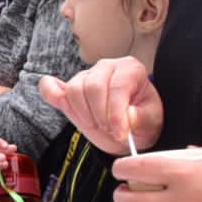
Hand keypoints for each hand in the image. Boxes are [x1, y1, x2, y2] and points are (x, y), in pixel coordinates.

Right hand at [40, 57, 163, 155]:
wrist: (130, 128)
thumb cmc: (141, 120)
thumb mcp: (151, 122)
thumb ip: (142, 119)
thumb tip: (129, 116)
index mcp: (130, 69)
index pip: (117, 87)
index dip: (117, 113)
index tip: (121, 133)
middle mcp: (106, 67)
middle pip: (93, 87)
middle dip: (100, 114)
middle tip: (109, 130)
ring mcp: (85, 77)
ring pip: (74, 90)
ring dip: (83, 113)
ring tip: (97, 124)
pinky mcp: (67, 90)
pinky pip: (50, 86)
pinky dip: (50, 94)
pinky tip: (60, 103)